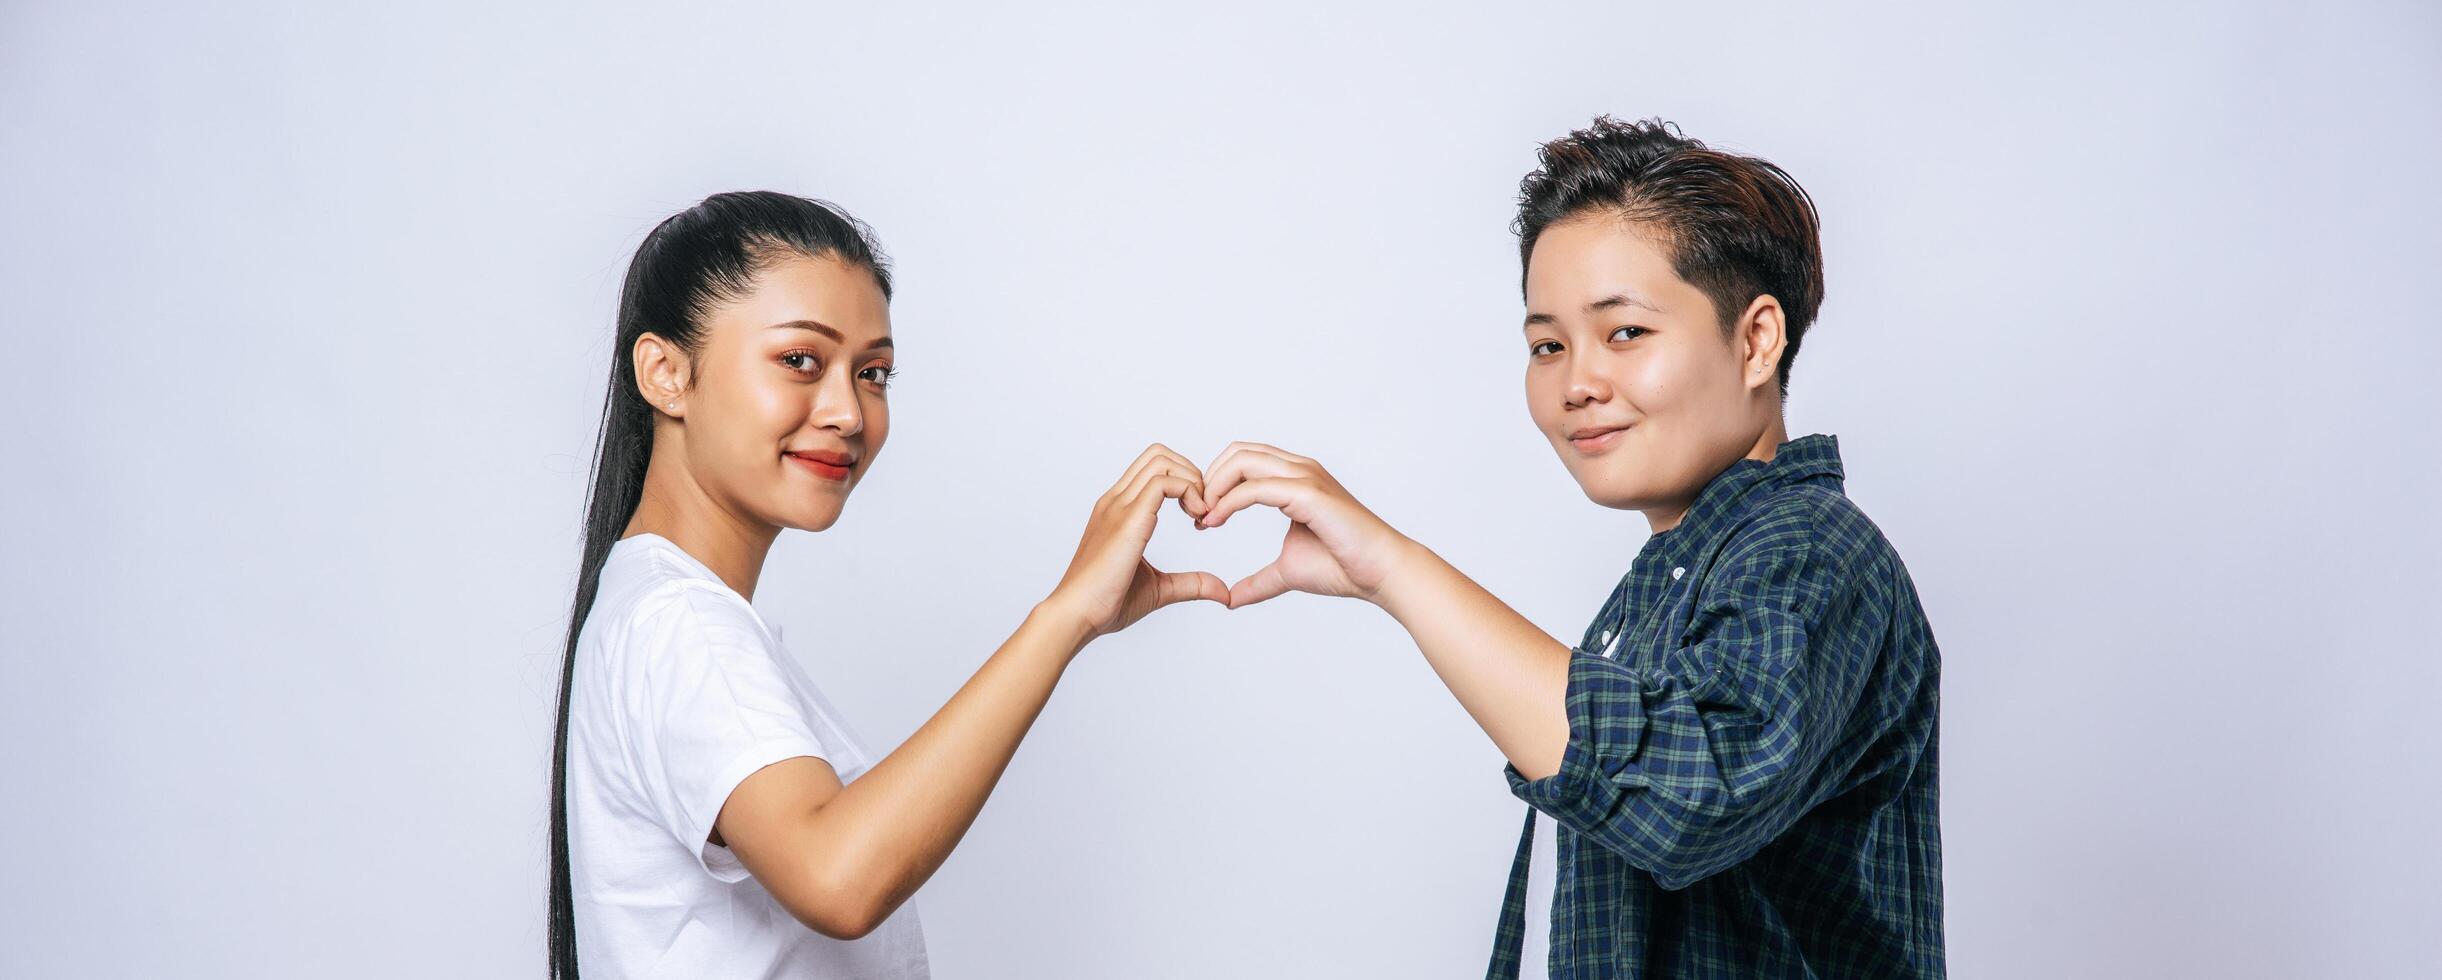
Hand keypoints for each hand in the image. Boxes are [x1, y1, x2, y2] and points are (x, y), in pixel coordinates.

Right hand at [1043, 444, 1229, 637]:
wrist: (1076, 615)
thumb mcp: (1159, 589)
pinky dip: (1189, 492)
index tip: (1198, 516)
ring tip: (1200, 515)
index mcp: (1119, 510)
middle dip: (1191, 473)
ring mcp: (1119, 506)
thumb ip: (1191, 584)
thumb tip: (1223, 592)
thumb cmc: (1106, 603)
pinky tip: (1196, 520)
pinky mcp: (1128, 520)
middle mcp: (1116, 501)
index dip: (1184, 481)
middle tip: (1204, 510)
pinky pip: (1163, 483)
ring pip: (1161, 460)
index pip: (1152, 468)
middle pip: (1158, 454)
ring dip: (1192, 480)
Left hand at [1194, 441, 1415, 608]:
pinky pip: (1255, 487)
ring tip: (1203, 518)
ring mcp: (1305, 477)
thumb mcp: (1286, 572)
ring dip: (1214, 486)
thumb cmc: (1344, 567)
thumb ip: (1258, 581)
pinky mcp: (1307, 493)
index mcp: (1294, 479)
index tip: (1201, 518)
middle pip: (1237, 452)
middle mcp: (1299, 469)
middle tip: (1195, 515)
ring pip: (1243, 461)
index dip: (1215, 483)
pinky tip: (1216, 521)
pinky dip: (1229, 502)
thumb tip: (1230, 598)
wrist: (1380, 573)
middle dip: (1208, 479)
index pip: (1243, 460)